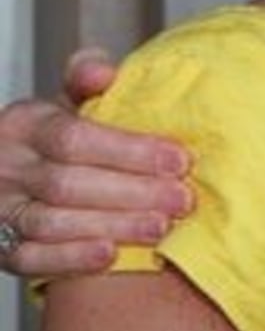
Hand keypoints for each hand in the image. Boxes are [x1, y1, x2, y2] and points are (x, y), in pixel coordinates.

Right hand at [0, 48, 192, 276]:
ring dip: (111, 226)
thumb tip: (102, 71)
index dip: (130, 151)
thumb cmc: (56, 136)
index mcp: (25, 124)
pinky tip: (110, 255)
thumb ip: (87, 80)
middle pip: (68, 184)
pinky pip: (29, 258)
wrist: (11, 171)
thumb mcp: (67, 101)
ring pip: (51, 222)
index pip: (75, 138)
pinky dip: (70, 259)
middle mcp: (6, 167)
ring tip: (160, 227)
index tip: (180, 160)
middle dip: (132, 193)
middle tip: (182, 200)